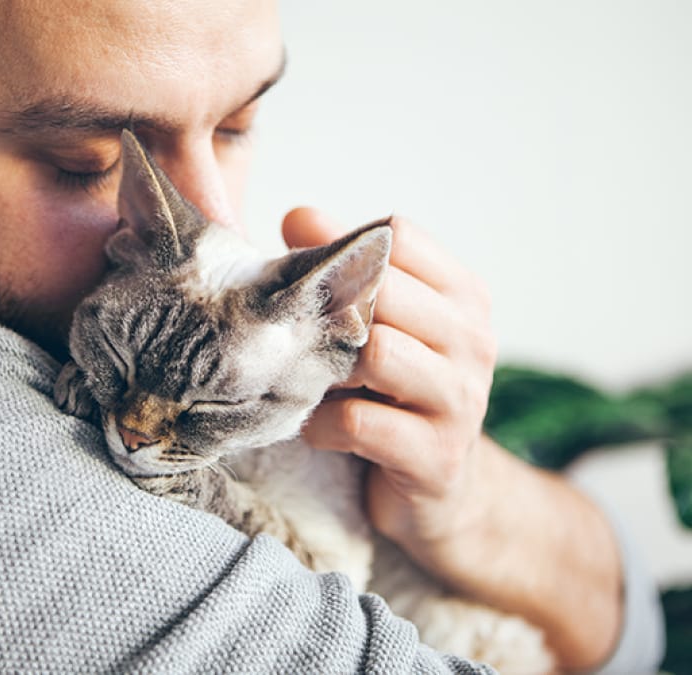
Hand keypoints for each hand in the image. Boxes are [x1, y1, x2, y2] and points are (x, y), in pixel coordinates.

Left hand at [282, 207, 623, 669]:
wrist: (447, 496)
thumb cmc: (399, 398)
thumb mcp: (384, 327)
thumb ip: (348, 272)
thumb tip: (297, 216)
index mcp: (463, 297)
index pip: (400, 235)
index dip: (343, 247)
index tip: (309, 275)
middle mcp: (473, 340)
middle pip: (383, 290)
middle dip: (330, 309)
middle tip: (299, 335)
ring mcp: (461, 400)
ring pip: (376, 352)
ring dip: (326, 369)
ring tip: (313, 384)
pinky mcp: (436, 457)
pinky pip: (360, 421)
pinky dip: (323, 424)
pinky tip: (321, 430)